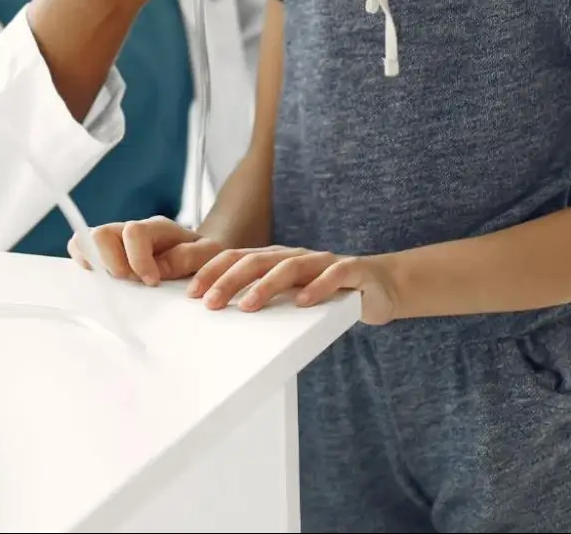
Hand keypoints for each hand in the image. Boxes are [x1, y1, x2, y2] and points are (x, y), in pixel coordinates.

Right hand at [67, 217, 223, 285]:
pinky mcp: (105, 251)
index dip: (138, 259)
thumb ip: (189, 257)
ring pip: (86, 239)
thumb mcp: (209, 254)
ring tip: (113, 281)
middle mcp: (131, 229)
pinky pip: (81, 248)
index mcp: (157, 227)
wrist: (198, 252)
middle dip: (111, 262)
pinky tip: (100, 277)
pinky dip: (83, 262)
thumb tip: (158, 267)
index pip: (135, 232)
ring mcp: (116, 239)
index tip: (151, 281)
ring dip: (95, 263)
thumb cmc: (202, 254)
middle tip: (128, 280)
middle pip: (103, 233)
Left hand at [187, 246, 399, 323]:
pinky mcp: (352, 271)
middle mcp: (295, 256)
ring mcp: (323, 262)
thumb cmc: (326, 294)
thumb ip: (260, 296)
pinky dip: (317, 287)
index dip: (212, 273)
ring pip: (289, 267)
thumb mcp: (289, 294)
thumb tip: (216, 313)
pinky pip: (333, 276)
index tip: (191, 293)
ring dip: (266, 286)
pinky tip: (303, 302)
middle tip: (210, 303)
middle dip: (229, 280)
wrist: (379, 286)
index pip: (236, 259)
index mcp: (275, 259)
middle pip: (256, 261)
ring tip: (249, 306)